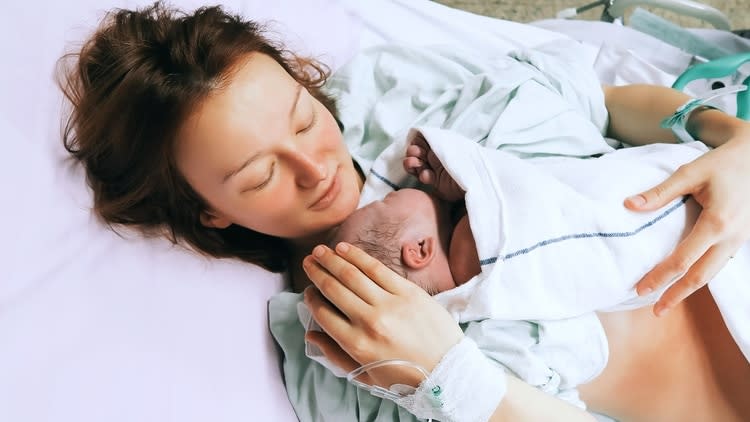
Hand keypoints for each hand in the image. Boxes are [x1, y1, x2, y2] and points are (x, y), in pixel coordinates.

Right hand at [302, 242, 463, 387]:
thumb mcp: (365, 374)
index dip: (311, 299)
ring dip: (332, 259)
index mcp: (357, 344)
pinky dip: (358, 257)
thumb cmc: (405, 377)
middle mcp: (370, 322)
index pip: (323, 314)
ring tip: (320, 251)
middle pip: (335, 289)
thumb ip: (335, 354)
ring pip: (353, 274)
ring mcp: (390, 304)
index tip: (308, 291)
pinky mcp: (409, 292)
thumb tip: (311, 334)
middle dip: (317, 272)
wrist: (447, 371)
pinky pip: (377, 269)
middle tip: (308, 262)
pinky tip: (345, 249)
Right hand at [403, 132, 464, 200]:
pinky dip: (423, 176)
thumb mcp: (453, 145)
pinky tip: (426, 175)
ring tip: (414, 163)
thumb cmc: (468, 158)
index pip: (422, 142)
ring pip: (417, 165)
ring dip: (412, 164)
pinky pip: (424, 177)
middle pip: (417, 154)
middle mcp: (436, 157)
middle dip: (412, 153)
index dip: (417, 143)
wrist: (478, 178)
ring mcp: (435, 170)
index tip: (415, 143)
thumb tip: (422, 133)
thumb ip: (438, 139)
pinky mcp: (436, 182)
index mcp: (440, 146)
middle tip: (414, 153)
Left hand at [626, 131, 749, 315]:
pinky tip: (687, 281)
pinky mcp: (740, 238)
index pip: (683, 260)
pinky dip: (702, 275)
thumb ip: (660, 192)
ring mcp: (739, 240)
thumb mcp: (690, 173)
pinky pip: (719, 263)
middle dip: (676, 294)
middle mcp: (731, 237)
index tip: (640, 289)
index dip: (660, 277)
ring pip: (713, 273)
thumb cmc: (723, 163)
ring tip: (668, 301)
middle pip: (701, 276)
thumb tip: (628, 205)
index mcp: (716, 223)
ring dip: (690, 289)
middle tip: (655, 310)